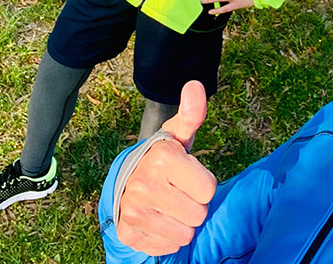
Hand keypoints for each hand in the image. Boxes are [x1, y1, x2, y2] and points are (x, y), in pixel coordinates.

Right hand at [117, 81, 217, 254]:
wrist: (124, 185)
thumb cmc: (160, 162)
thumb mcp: (177, 138)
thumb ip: (191, 114)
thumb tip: (196, 85)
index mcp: (161, 157)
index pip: (209, 189)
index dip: (200, 184)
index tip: (183, 176)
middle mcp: (144, 183)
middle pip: (199, 214)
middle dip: (192, 205)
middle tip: (175, 192)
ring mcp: (134, 210)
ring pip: (185, 233)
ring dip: (180, 224)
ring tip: (166, 207)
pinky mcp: (129, 233)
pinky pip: (168, 246)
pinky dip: (165, 238)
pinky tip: (155, 221)